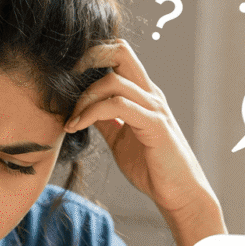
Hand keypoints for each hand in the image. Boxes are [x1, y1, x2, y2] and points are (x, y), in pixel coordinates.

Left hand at [65, 39, 219, 223]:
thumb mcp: (120, 139)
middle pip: (120, 51)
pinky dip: (92, 113)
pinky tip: (77, 127)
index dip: (91, 59)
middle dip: (88, 59)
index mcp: (142, 94)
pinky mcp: (155, 125)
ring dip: (84, 98)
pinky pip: (119, 106)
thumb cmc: (152, 168)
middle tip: (65, 84)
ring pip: (114, 80)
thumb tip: (82, 109)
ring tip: (71, 121)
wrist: (179, 193)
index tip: (68, 81)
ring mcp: (153, 107)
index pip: (118, 56)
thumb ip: (105, 121)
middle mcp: (149, 94)